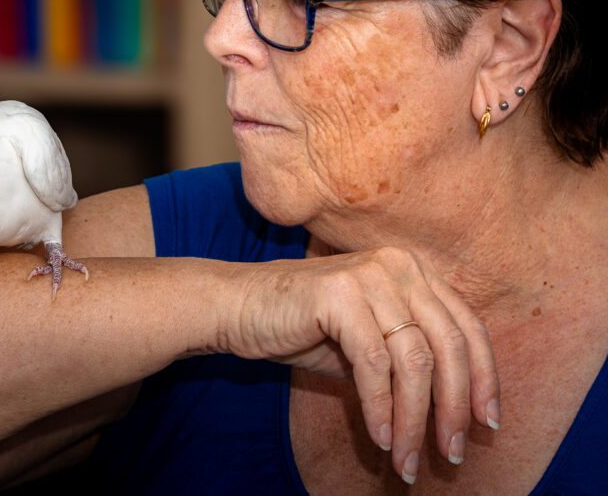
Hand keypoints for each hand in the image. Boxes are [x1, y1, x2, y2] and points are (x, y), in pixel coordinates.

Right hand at [221, 247, 499, 483]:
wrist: (236, 307)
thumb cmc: (302, 328)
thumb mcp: (369, 344)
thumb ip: (410, 363)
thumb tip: (457, 415)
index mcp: (414, 271)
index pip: (467, 328)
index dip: (485, 380)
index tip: (487, 424)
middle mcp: (399, 265)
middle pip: (449, 346)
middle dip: (454, 408)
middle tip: (452, 454)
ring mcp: (370, 274)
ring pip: (414, 361)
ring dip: (415, 419)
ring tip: (408, 460)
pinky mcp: (339, 293)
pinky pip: (374, 364)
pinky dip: (380, 408)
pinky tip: (378, 437)